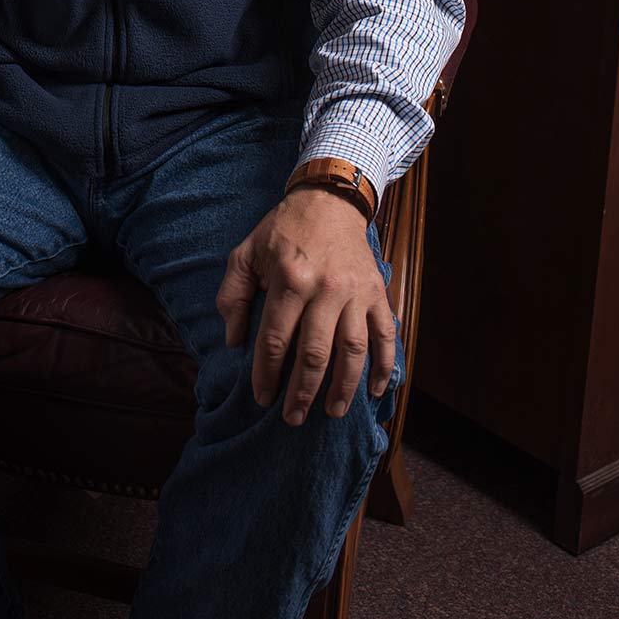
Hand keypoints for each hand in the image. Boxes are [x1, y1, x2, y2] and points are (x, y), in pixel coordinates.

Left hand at [215, 189, 396, 427]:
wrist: (329, 199)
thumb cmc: (282, 229)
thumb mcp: (245, 253)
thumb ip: (233, 295)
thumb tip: (234, 340)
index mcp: (291, 279)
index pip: (276, 339)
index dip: (266, 374)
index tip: (262, 398)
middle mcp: (326, 288)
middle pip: (315, 353)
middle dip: (302, 392)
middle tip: (292, 418)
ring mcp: (356, 292)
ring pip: (352, 350)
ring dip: (343, 387)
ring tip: (331, 412)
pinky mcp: (377, 292)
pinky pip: (385, 334)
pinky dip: (385, 364)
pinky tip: (377, 390)